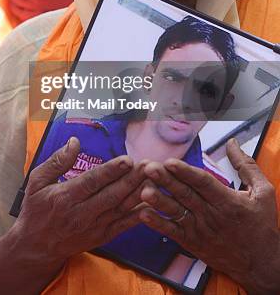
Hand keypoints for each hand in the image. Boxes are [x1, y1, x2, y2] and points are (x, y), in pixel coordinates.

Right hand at [11, 137, 148, 275]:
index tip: (127, 159)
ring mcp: (93, 227)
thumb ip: (56, 161)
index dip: (111, 171)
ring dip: (139, 194)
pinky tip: (153, 204)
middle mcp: (81, 214)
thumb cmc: (36, 210)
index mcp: (65, 197)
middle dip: (132, 180)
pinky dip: (139, 215)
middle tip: (148, 165)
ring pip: (121, 209)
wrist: (36, 248)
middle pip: (111, 195)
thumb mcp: (36, 182)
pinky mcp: (102, 237)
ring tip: (155, 179)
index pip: (91, 182)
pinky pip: (123, 225)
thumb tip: (74, 141)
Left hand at [137, 139, 279, 294]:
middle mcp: (212, 216)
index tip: (171, 162)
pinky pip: (172, 232)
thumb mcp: (264, 192)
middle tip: (149, 167)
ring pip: (176, 212)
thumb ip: (246, 166)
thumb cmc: (262, 226)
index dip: (186, 172)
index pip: (203, 184)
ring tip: (143, 189)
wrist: (262, 264)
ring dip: (158, 200)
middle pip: (185, 195)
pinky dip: (157, 224)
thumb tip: (232, 143)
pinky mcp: (192, 243)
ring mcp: (200, 230)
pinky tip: (143, 214)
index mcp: (228, 202)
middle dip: (166, 180)